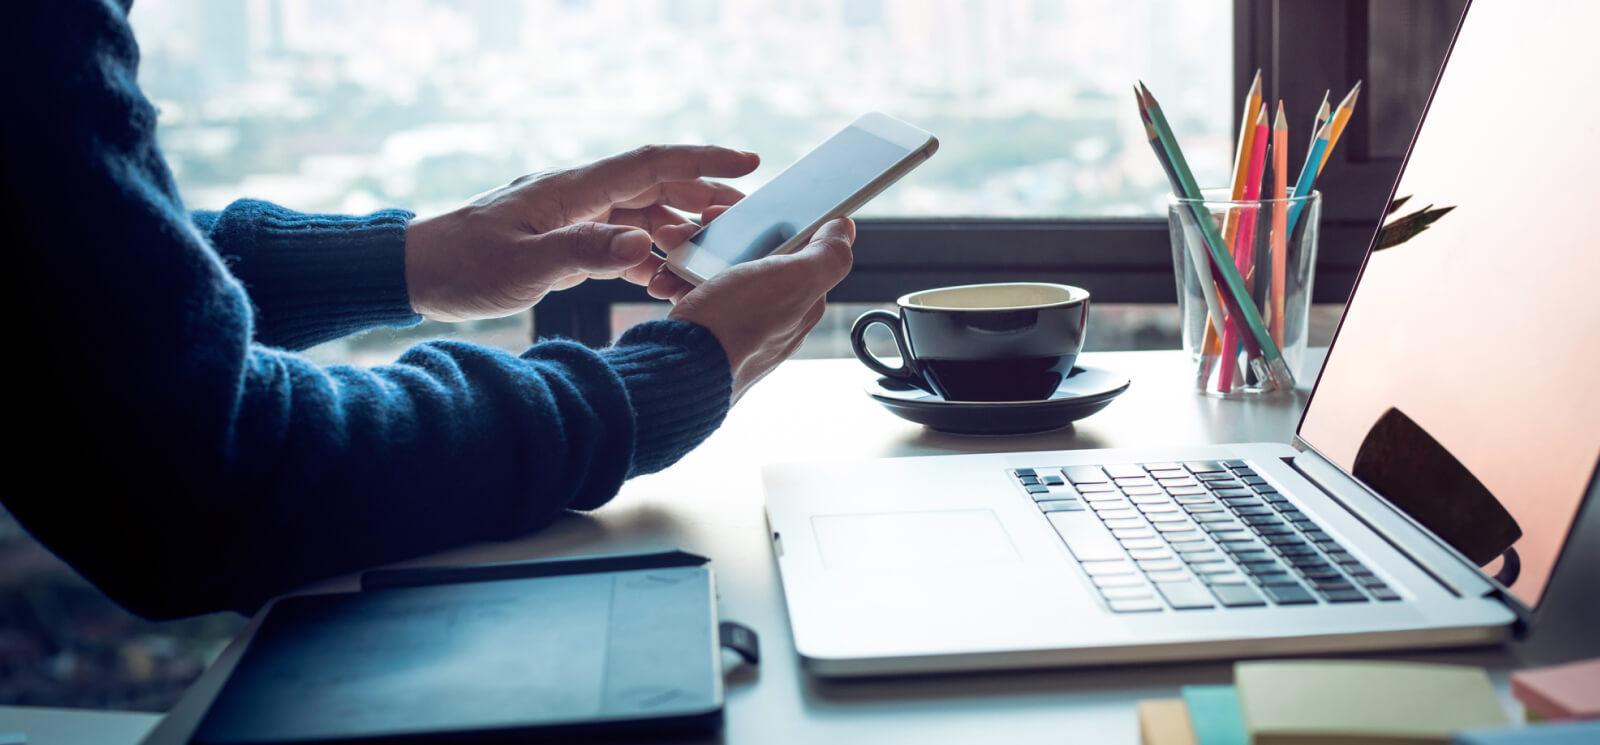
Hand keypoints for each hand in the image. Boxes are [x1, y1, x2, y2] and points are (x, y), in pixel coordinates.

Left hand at [404, 145, 758, 321]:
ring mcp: (569, 217)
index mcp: (571, 189)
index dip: (703, 160)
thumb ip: (585, 252)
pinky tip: (664, 277)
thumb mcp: (524, 266)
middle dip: (703, 197)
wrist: (412, 273)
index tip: (749, 161)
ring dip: (677, 230)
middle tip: (747, 217)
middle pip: (654, 186)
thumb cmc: (460, 267)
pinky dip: (645, 256)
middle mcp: (576, 196)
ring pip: (639, 214)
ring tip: (712, 253)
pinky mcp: (561, 242)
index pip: (651, 163)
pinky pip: (617, 241)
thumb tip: (644, 241)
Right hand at [661, 217, 855, 400]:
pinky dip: (678, 283)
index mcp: (802, 301)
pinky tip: (666, 281)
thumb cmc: (737, 325)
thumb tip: (844, 231)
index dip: (774, 222)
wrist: (681, 370)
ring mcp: (739, 326)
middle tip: (699, 226)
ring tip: (674, 249)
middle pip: (755, 258)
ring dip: (694, 256)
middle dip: (724, 237)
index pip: (798, 249)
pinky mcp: (708, 334)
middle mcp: (775, 316)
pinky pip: (694, 297)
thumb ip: (828, 256)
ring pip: (719, 274)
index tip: (744, 211)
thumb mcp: (794, 280)